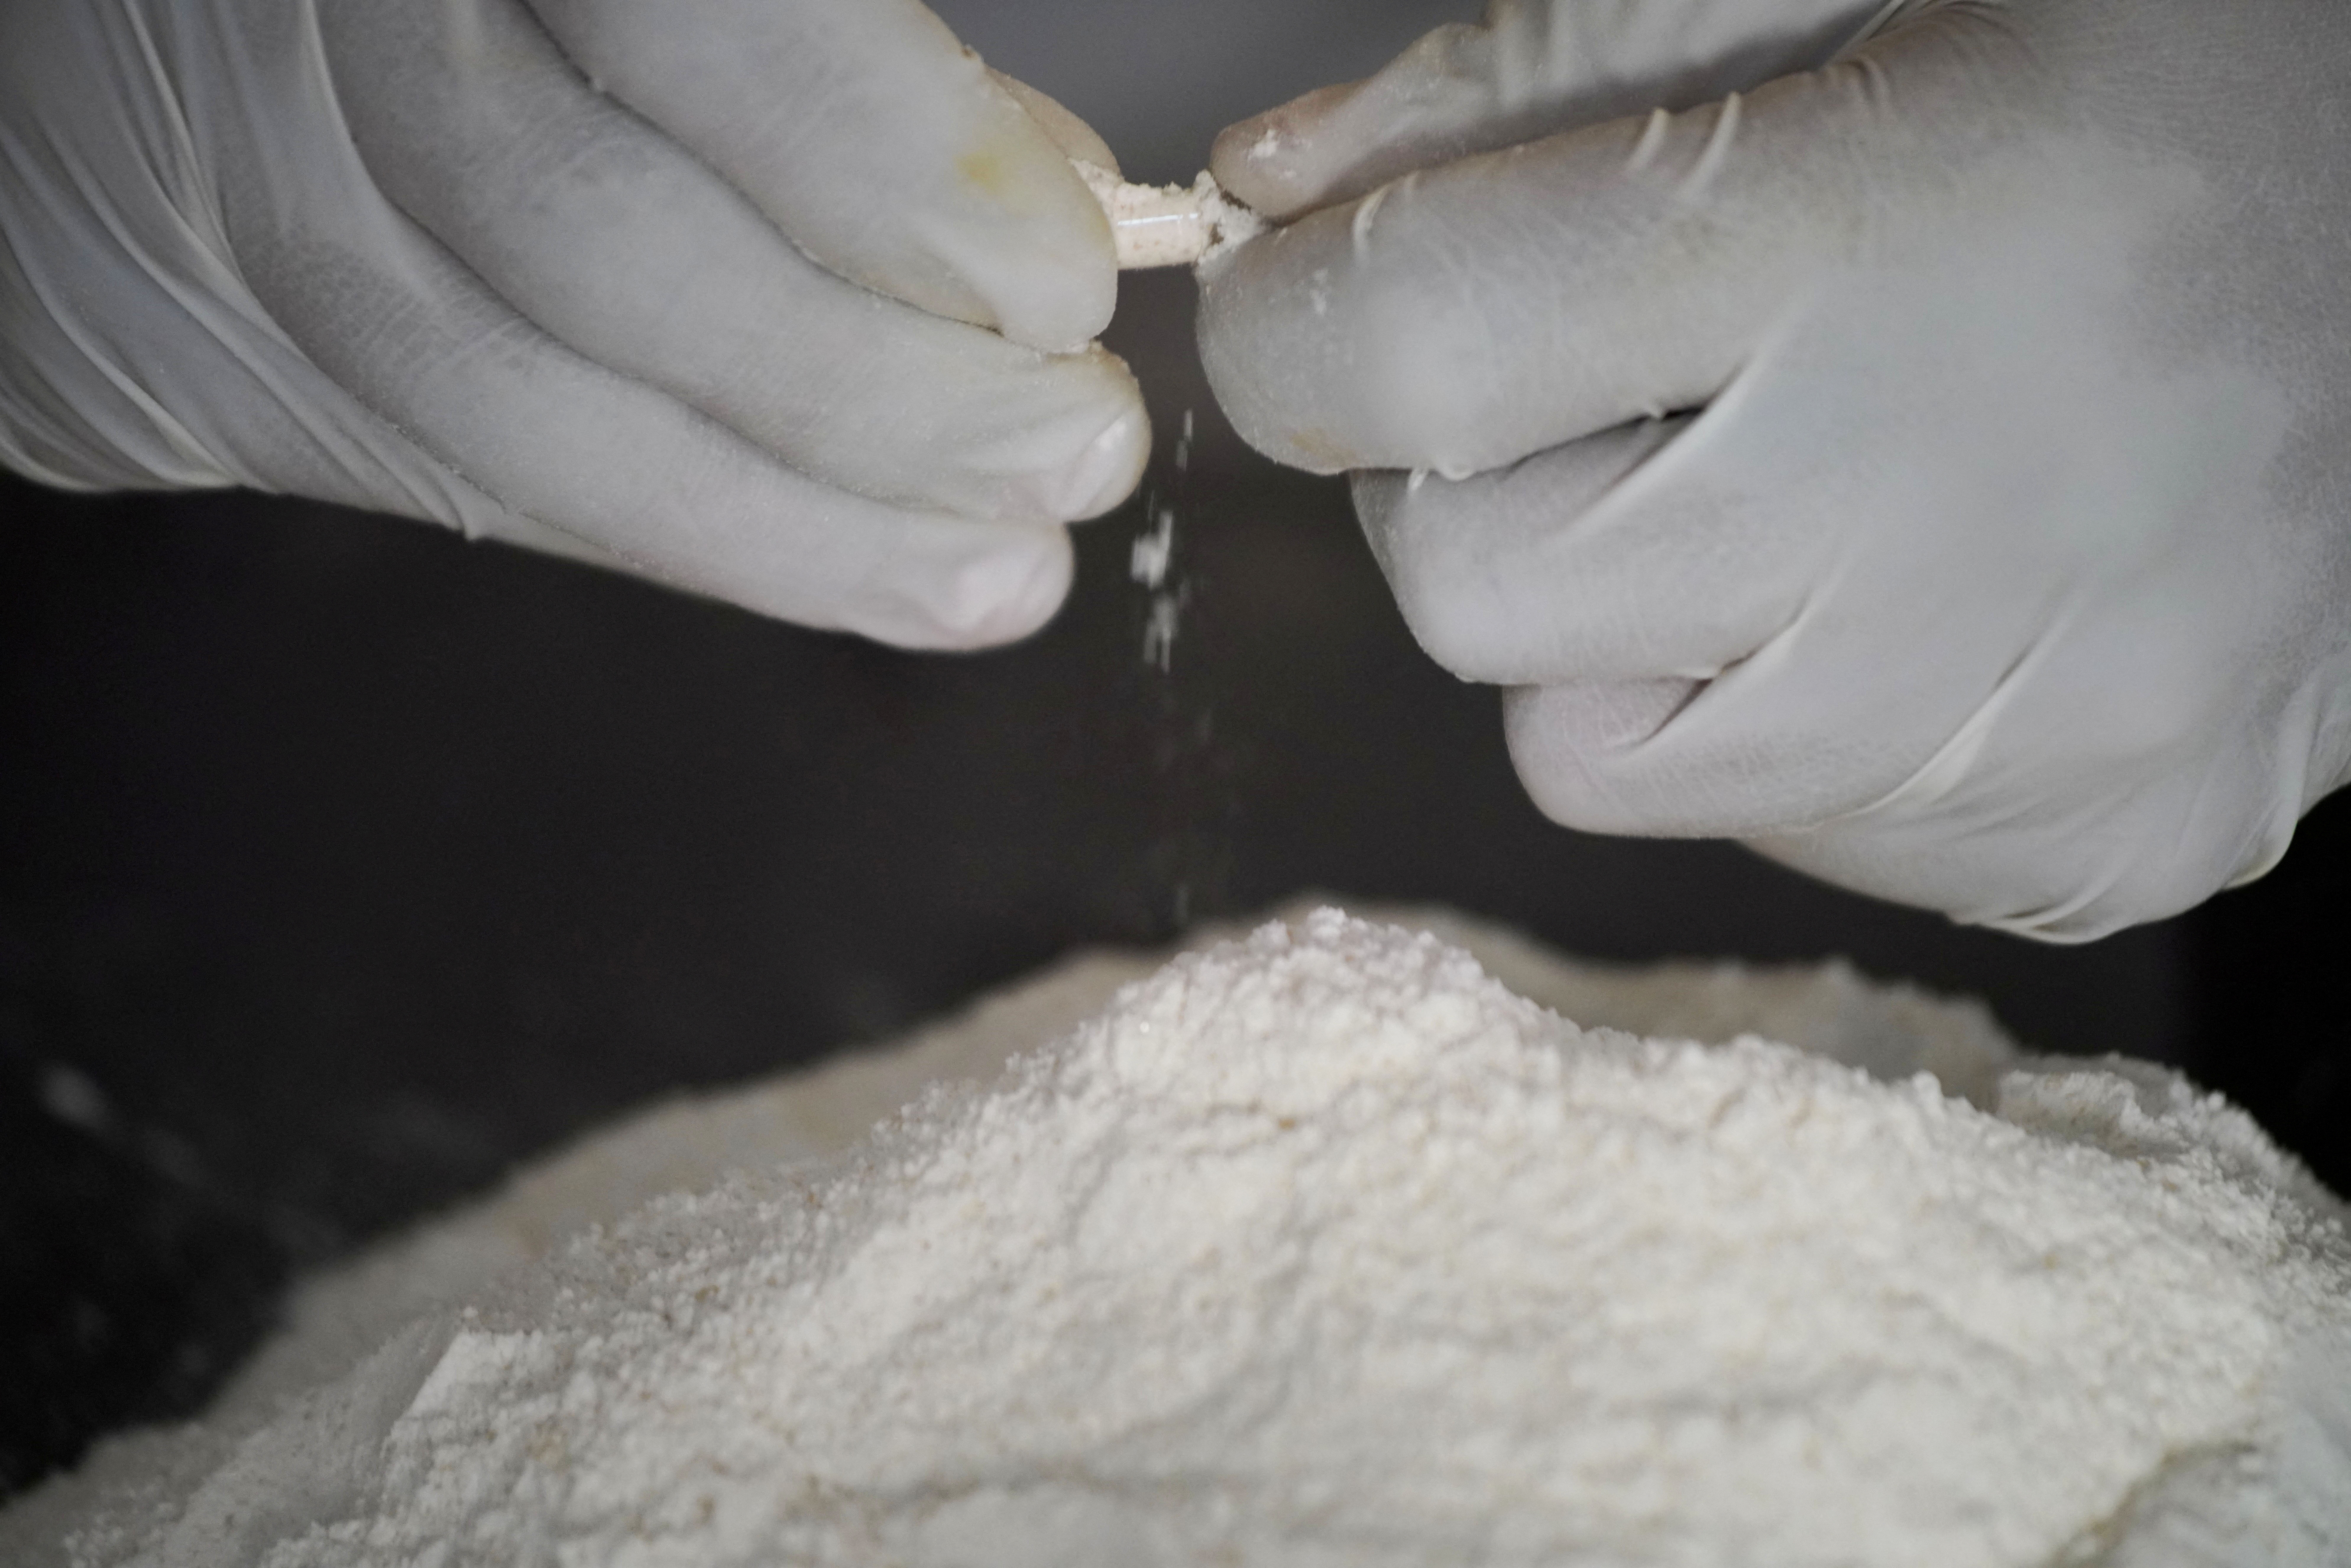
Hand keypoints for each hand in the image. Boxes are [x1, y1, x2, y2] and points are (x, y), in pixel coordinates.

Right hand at [0, 0, 1148, 647]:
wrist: (139, 53)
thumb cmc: (499, 2)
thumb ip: (844, 73)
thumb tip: (1062, 208)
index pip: (706, 34)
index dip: (898, 174)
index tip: (1064, 285)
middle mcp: (347, 51)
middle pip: (619, 252)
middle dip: (885, 390)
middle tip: (1077, 452)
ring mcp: (276, 217)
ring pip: (550, 416)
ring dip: (819, 520)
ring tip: (1011, 568)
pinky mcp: (248, 367)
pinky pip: (495, 488)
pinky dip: (715, 545)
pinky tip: (882, 580)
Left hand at [1197, 0, 2350, 938]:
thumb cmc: (2158, 78)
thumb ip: (1534, 74)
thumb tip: (1274, 192)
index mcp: (1880, 257)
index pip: (1407, 357)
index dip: (1298, 330)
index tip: (1320, 298)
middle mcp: (1941, 538)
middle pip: (1462, 593)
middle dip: (1467, 483)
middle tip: (1621, 383)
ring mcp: (2018, 738)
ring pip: (1583, 751)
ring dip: (1614, 618)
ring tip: (1795, 484)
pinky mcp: (2083, 846)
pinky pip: (1767, 832)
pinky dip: (1775, 720)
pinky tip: (1915, 590)